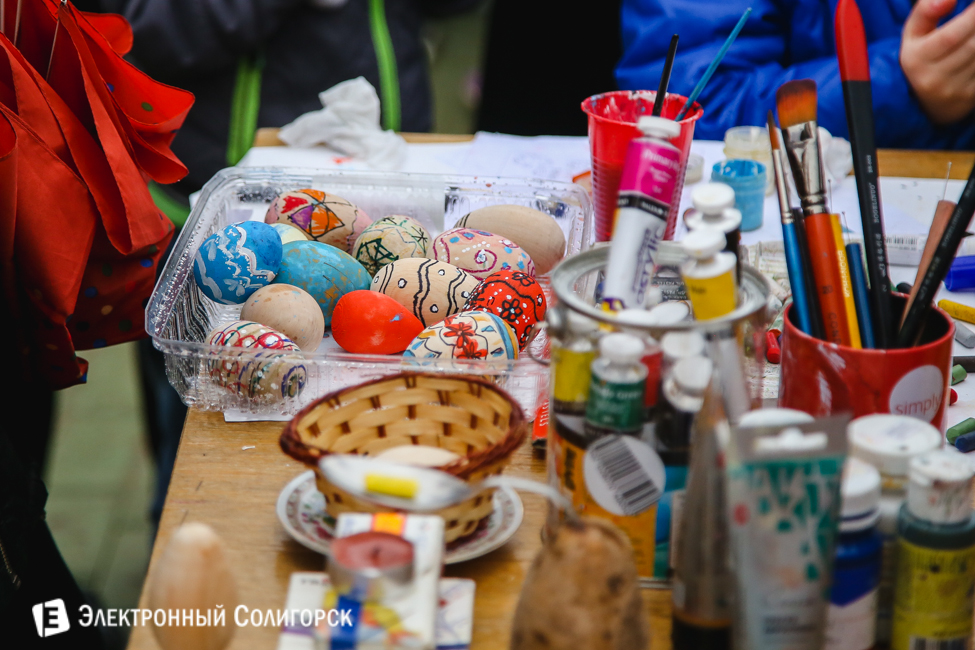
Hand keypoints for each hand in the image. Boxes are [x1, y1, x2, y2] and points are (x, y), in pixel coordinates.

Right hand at [900, 0, 974, 124]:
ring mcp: (952, 90)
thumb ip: (925, 11)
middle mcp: (933, 78)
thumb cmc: (922, 56)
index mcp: (917, 59)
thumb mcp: (914, 33)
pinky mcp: (969, 97)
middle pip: (971, 46)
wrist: (926, 100)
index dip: (971, 18)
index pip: (950, 37)